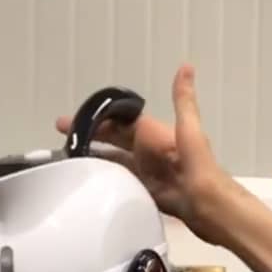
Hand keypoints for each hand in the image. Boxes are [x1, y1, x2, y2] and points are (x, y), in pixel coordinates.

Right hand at [55, 65, 236, 242]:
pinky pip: (123, 182)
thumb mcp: (189, 128)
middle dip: (89, 135)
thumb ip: (183, 100)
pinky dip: (108, 180)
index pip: (119, 121)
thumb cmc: (199, 165)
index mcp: (155, 134)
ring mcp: (149, 173)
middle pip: (114, 140)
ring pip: (116, 162)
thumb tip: (186, 67)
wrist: (208, 205)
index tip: (72, 119)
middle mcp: (150, 151)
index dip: (96, 117)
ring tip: (69, 158)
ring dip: (96, 158)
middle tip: (63, 135)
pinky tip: (92, 182)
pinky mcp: (149, 192)